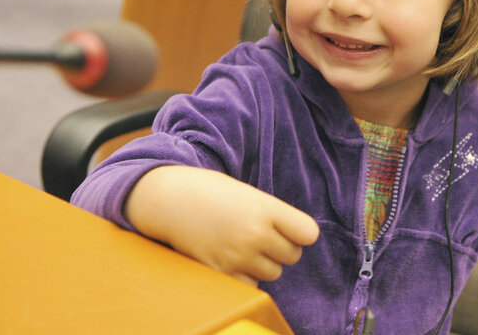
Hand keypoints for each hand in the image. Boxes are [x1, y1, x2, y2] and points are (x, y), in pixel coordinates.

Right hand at [126, 166, 319, 284]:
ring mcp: (237, 256)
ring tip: (242, 244)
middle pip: (292, 256)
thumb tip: (300, 242)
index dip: (299, 232)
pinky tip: (230, 257)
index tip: (287, 227)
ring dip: (263, 263)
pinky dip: (245, 276)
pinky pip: (251, 285)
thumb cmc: (212, 193)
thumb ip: (274, 217)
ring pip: (273, 273)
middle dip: (281, 249)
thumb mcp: (249, 195)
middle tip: (260, 235)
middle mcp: (255, 234)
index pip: (309, 233)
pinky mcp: (220, 273)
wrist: (168, 199)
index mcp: (266, 208)